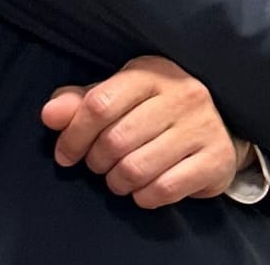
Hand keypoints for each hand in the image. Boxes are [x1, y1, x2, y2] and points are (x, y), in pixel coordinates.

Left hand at [40, 55, 249, 208]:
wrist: (218, 130)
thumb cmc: (155, 112)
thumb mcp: (118, 98)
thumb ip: (80, 104)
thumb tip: (50, 114)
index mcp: (153, 72)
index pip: (99, 104)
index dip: (73, 136)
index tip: (66, 153)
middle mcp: (184, 93)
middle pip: (114, 141)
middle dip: (96, 162)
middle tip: (100, 165)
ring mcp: (203, 125)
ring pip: (135, 169)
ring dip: (118, 183)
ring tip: (121, 177)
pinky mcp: (217, 158)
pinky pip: (162, 189)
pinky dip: (144, 196)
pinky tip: (147, 186)